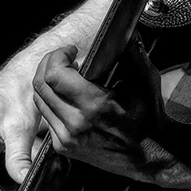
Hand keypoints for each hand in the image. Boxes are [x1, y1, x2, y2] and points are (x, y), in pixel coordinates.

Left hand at [30, 38, 172, 181]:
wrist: (150, 156)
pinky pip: (46, 118)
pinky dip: (51, 102)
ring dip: (47, 83)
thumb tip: (128, 33)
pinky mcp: (64, 148)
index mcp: (94, 105)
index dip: (57, 56)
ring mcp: (67, 139)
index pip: (54, 75)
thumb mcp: (147, 82)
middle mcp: (75, 123)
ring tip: (66, 76)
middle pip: (41, 85)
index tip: (70, 51)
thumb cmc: (149, 118)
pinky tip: (67, 97)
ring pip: (39, 101)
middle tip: (64, 59)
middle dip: (48, 65)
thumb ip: (134, 55)